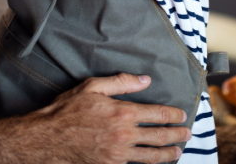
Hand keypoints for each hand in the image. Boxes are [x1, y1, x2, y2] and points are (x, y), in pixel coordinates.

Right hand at [27, 73, 190, 163]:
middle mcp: (124, 135)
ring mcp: (118, 154)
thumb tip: (145, 80)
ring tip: (177, 152)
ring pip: (151, 156)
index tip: (182, 116)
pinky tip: (152, 161)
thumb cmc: (67, 110)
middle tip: (187, 134)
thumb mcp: (92, 87)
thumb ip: (121, 82)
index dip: (174, 116)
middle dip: (177, 136)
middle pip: (160, 137)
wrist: (48, 138)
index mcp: (122, 112)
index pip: (158, 115)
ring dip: (168, 154)